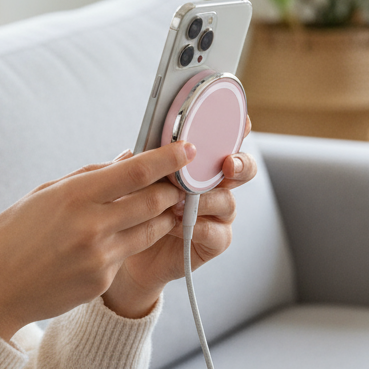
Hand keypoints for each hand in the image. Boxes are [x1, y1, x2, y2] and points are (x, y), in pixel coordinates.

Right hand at [0, 141, 193, 340]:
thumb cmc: (13, 235)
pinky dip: (130, 241)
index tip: (187, 148)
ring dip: (160, 216)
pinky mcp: (102, 281)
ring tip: (157, 206)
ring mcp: (100, 257)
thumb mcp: (45, 194)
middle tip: (178, 181)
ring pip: (151, 229)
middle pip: (155, 201)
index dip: (168, 158)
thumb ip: (91, 177)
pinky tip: (114, 238)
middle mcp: (92, 226)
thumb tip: (129, 160)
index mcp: (74, 196)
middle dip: (172, 189)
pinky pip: (128, 254)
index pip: (137, 171)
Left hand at [101, 117, 257, 318]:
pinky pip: (217, 232)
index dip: (237, 130)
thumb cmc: (134, 205)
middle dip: (239, 163)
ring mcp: (218, 213)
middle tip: (227, 164)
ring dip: (205, 200)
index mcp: (200, 163)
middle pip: (242, 168)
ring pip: (227, 201)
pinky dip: (198, 227)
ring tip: (177, 203)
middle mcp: (215, 185)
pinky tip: (176, 225)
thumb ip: (146, 161)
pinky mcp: (214, 240)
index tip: (243, 122)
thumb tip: (144, 147)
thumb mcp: (137, 178)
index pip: (224, 141)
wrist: (125, 246)